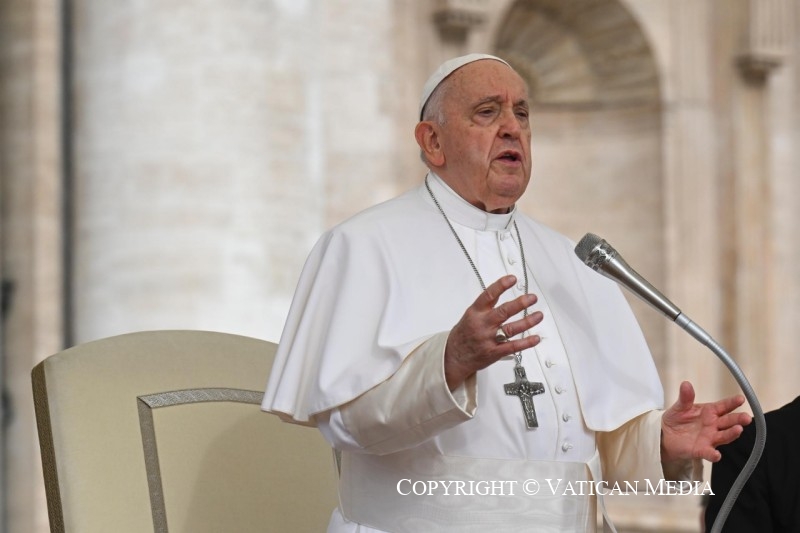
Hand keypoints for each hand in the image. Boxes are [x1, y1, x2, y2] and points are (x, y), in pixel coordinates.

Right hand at [444, 275, 542, 389]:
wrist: (453, 357)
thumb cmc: (462, 336)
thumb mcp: (469, 316)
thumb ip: (485, 306)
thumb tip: (500, 292)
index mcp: (475, 313)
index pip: (488, 295)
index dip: (501, 286)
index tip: (512, 279)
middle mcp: (482, 324)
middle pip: (503, 311)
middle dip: (520, 303)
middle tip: (531, 298)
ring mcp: (488, 339)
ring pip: (511, 328)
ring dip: (527, 322)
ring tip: (538, 315)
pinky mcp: (494, 352)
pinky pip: (513, 346)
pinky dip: (526, 342)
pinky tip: (535, 338)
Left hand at [661, 381, 751, 462]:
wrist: (665, 435)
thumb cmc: (677, 419)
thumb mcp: (680, 406)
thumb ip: (685, 397)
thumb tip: (686, 384)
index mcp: (710, 412)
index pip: (724, 406)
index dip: (732, 403)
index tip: (741, 399)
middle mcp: (713, 425)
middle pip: (729, 422)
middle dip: (738, 420)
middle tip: (747, 418)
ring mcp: (709, 438)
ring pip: (724, 436)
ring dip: (731, 434)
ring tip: (738, 430)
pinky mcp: (701, 450)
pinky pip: (708, 453)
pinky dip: (713, 454)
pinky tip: (716, 455)